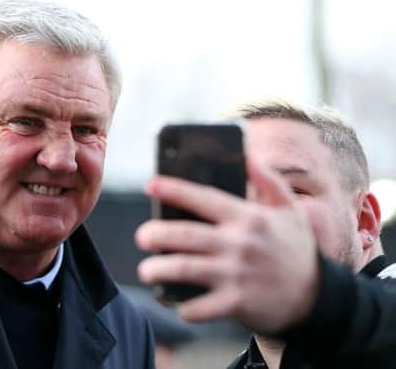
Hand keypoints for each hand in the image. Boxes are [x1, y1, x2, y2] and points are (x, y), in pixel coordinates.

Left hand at [135, 159, 319, 333]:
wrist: (317, 297)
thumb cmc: (296, 249)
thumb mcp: (290, 210)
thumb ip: (269, 180)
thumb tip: (247, 154)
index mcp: (249, 217)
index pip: (205, 199)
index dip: (174, 190)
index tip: (151, 185)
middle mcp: (240, 244)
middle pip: (186, 235)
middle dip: (157, 234)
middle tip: (142, 236)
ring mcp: (237, 275)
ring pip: (186, 269)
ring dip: (159, 269)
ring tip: (146, 269)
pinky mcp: (237, 303)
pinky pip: (200, 306)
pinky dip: (183, 306)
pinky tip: (174, 302)